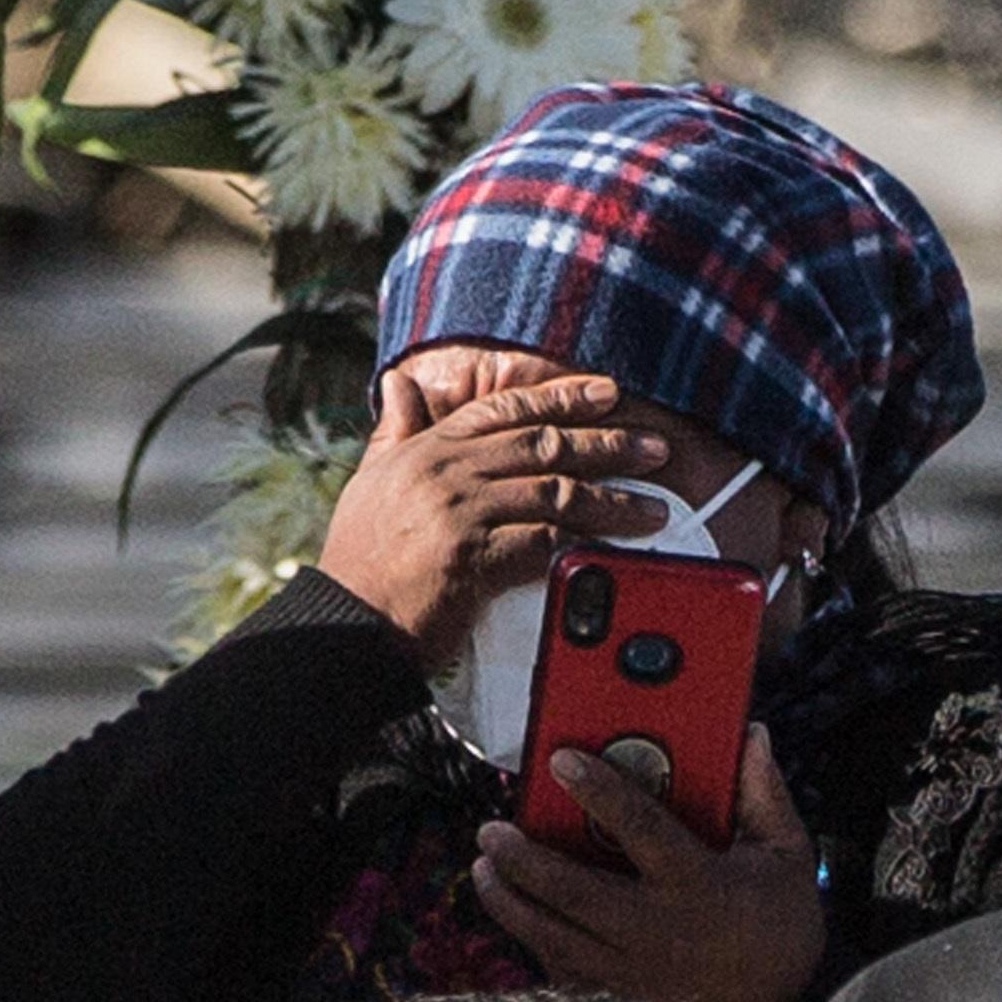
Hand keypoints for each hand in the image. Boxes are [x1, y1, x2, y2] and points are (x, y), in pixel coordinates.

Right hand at [312, 360, 674, 663]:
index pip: (506, 407)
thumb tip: (399, 382)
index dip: (562, 396)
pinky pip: (543, 542)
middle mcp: (447, 471)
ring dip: (614, 501)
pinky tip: (614, 549)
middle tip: (655, 446)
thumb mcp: (372, 480)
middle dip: (608, 443)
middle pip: (544, 444)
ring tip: (654, 510)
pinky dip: (583, 544)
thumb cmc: (360, 559)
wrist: (346, 618)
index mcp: (428, 447)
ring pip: (556, 491)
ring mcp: (460, 512)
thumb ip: (396, 431)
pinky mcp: (472, 558)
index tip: (608, 392)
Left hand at [472, 728, 823, 1001]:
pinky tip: (515, 916)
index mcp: (698, 886)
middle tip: (492, 829)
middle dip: (523, 857)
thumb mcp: (788, 861)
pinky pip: (556, 971)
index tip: (561, 760)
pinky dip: (529, 942)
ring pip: (550, 935)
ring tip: (484, 868)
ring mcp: (626, 974)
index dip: (599, 790)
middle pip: (572, 890)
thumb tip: (751, 736)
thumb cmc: (776, 939)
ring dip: (508, 901)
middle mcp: (655, 931)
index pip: (642, 829)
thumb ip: (764, 797)